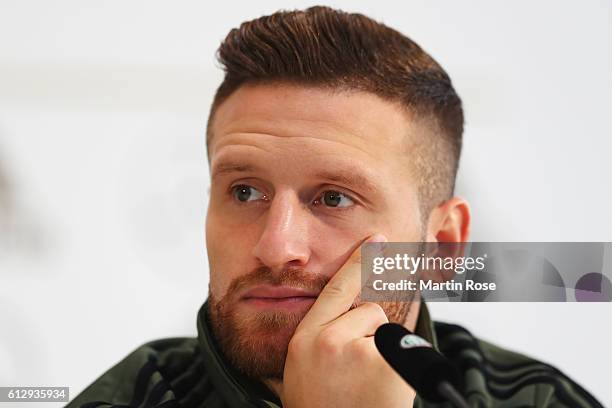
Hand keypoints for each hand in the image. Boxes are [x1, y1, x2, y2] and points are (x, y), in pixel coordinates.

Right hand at [281, 234, 415, 407]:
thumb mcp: (305, 369)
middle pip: (368, 310)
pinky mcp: (386, 363)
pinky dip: (399, 367)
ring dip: (382, 352)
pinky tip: (381, 391)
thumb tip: (357, 312)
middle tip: (355, 374)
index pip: (335, 289)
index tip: (379, 239)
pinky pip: (402, 349)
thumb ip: (323, 335)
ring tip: (365, 386)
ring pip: (384, 329)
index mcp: (305, 339)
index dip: (357, 261)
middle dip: (369, 334)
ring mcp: (357, 350)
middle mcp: (327, 339)